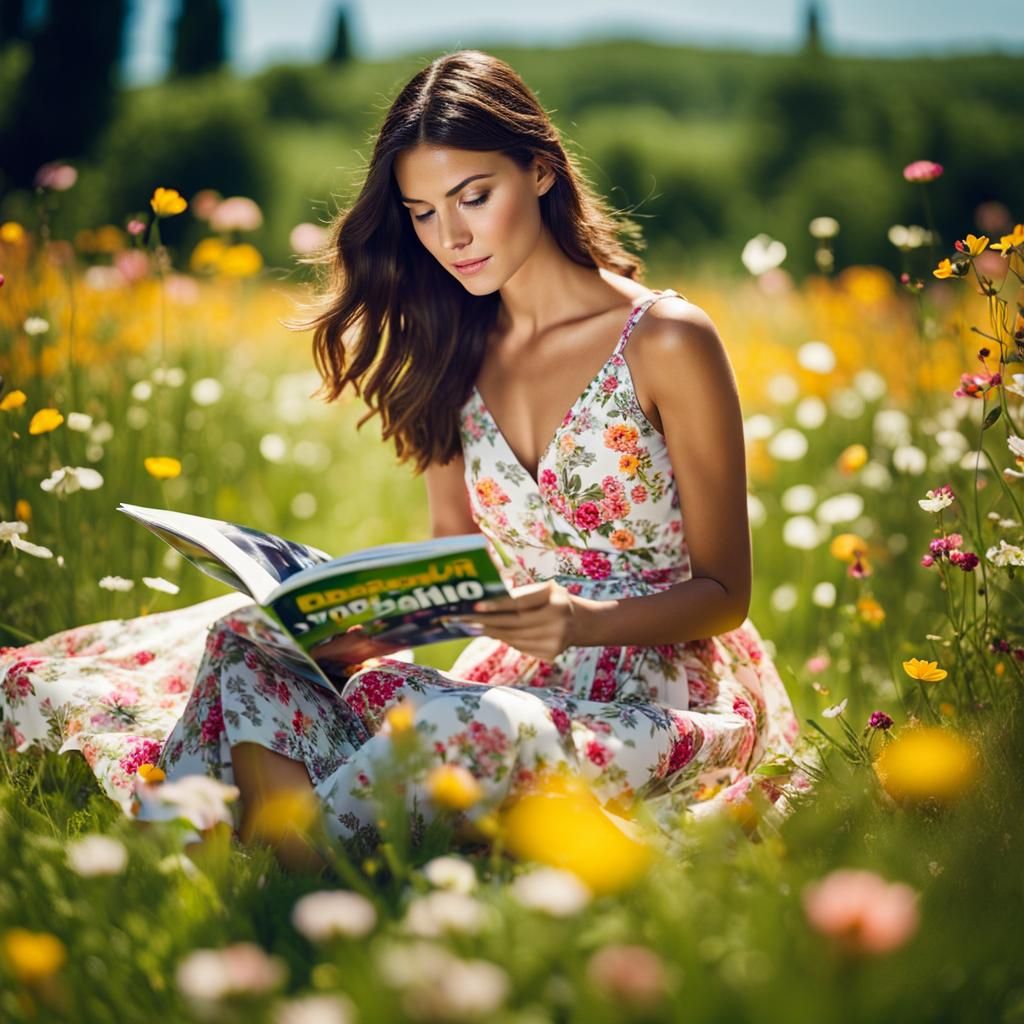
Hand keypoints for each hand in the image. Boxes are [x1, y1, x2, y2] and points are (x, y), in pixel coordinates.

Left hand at [448, 580, 579, 660]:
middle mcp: (558, 622)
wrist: (580, 622)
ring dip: (494, 633)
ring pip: (515, 638)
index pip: (521, 604)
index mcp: (556, 601)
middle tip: (468, 620)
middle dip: (489, 622)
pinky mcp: (551, 654)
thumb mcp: (545, 590)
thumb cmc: (555, 600)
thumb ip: (521, 594)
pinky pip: (521, 647)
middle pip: (515, 624)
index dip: (497, 605)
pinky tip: (495, 634)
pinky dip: (507, 640)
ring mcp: (555, 641)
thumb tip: (489, 602)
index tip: (476, 606)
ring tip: (476, 627)